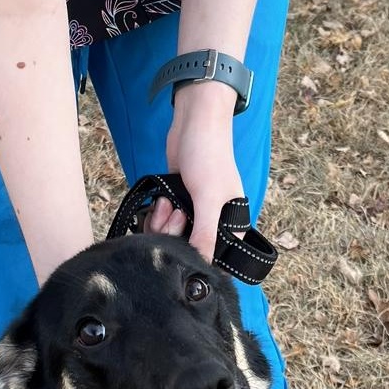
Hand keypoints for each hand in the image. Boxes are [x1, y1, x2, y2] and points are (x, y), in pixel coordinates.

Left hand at [146, 80, 243, 261]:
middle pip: (188, 250)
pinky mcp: (176, 205)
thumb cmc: (209, 156)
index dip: (199, 258)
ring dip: (162, 224)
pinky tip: (161, 200)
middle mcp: (213, 222)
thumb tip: (204, 265)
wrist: (193, 123)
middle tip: (178, 213)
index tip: (188, 244)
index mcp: (231, 225)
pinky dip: (156, 215)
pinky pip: (161, 225)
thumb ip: (205, 234)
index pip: (216, 259)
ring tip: (168, 203)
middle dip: (175, 235)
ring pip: (171, 238)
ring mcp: (193, 214)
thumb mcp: (208, 199)